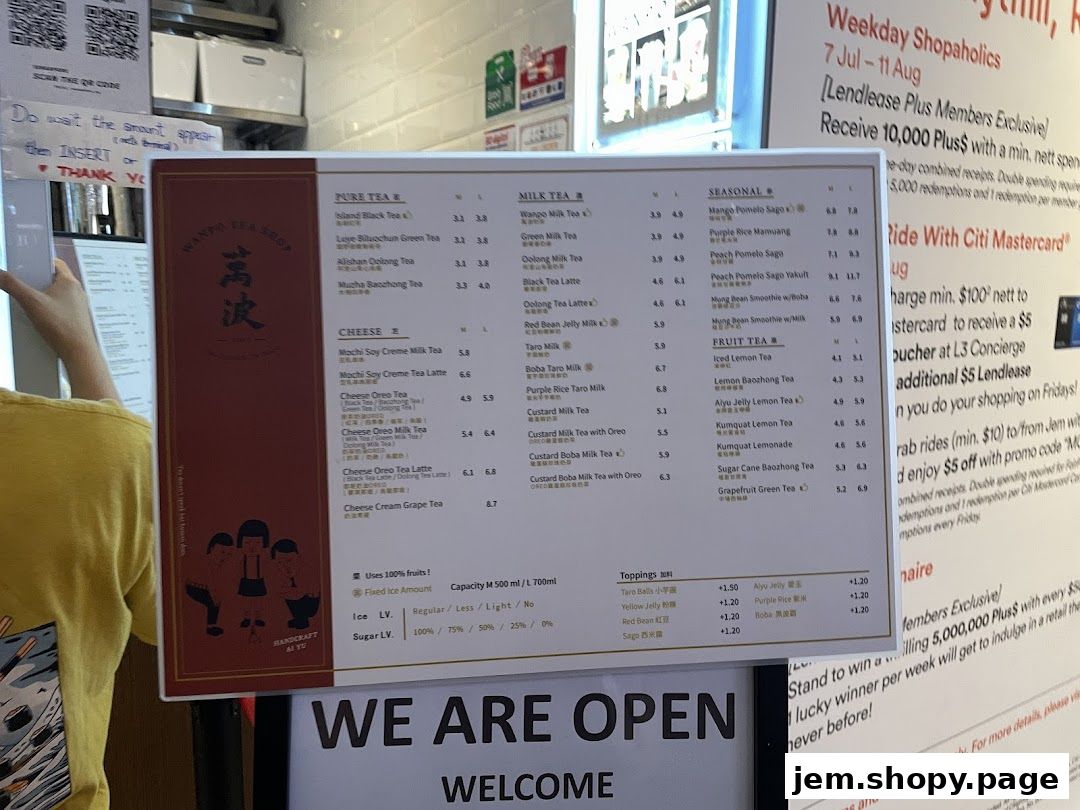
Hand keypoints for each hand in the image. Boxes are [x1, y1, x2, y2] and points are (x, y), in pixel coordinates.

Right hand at [0, 259, 119, 400]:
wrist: (79, 352)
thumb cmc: (62, 327)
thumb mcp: (31, 302)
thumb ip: (12, 285)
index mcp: (69, 282)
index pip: (54, 262)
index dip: (39, 261)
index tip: (26, 264)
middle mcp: (76, 292)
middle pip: (52, 279)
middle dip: (36, 281)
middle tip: (23, 284)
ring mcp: (77, 306)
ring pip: (55, 295)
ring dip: (41, 297)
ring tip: (28, 303)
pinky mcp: (75, 318)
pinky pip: (58, 308)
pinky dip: (47, 309)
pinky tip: (37, 318)